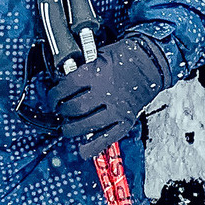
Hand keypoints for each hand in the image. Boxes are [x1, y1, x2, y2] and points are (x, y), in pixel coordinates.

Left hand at [47, 32, 170, 154]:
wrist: (152, 62)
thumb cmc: (126, 56)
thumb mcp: (99, 55)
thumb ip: (82, 71)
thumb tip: (64, 85)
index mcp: (96, 73)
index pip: (66, 88)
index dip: (54, 96)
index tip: (53, 99)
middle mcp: (105, 92)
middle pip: (74, 109)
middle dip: (62, 113)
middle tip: (60, 112)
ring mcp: (117, 109)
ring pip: (86, 125)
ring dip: (71, 129)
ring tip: (67, 128)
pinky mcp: (126, 120)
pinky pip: (107, 138)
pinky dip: (93, 147)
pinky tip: (82, 149)